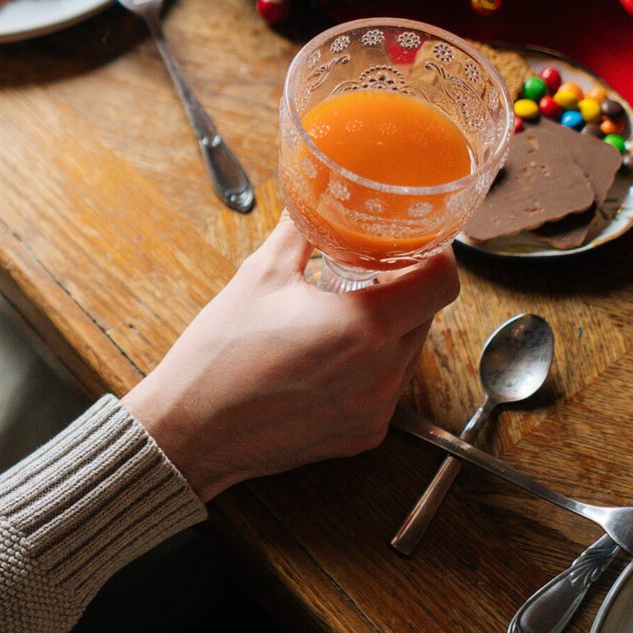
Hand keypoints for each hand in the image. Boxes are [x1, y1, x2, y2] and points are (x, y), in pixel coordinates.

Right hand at [123, 217, 458, 501]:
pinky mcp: (363, 435)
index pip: (442, 283)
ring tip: (338, 317)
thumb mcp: (259, 276)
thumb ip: (301, 230)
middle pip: (425, 315)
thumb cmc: (219, 357)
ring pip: (407, 353)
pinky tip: (326, 360)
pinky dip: (369, 368)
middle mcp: (380, 372)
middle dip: (403, 290)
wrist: (191, 431)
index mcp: (362, 326)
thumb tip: (316, 197)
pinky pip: (386, 390)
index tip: (415, 245)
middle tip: (365, 274)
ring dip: (387, 329)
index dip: (435, 257)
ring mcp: (375, 409)